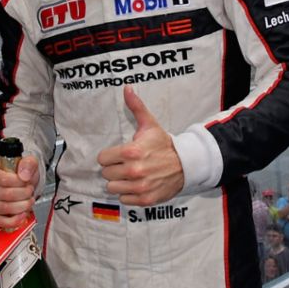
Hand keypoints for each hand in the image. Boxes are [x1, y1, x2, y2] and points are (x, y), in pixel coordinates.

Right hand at [0, 155, 39, 230]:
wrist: (19, 186)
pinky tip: (22, 213)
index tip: (27, 182)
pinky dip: (16, 219)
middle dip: (23, 194)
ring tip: (27, 201)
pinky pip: (3, 222)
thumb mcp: (28, 162)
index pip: (3, 179)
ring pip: (6, 208)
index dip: (19, 183)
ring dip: (22, 206)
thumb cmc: (20, 175)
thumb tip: (23, 175)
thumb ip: (28, 164)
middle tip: (29, 192)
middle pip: (6, 194)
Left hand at [97, 86, 183, 205]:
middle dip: (114, 169)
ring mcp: (140, 186)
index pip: (102, 159)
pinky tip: (137, 185)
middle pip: (106, 174)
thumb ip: (135, 106)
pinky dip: (128, 194)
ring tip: (130, 175)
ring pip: (112, 188)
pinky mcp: (145, 199)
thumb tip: (126, 88)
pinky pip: (124, 200)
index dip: (109, 156)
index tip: (118, 155)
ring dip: (119, 182)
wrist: (186, 164)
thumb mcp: (149, 125)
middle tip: (125, 164)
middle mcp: (134, 170)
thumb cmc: (163, 144)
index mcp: (131, 152)